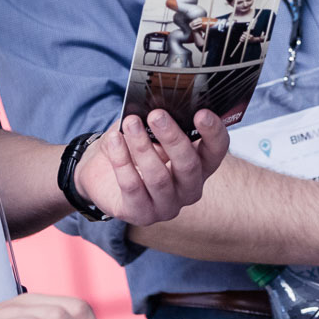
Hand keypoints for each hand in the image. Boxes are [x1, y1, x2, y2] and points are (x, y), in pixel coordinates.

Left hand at [73, 109, 228, 225]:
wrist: (102, 172)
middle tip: (156, 115)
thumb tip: (157, 104)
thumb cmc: (134, 147)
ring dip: (142, 147)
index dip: (213, 132)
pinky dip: (122, 160)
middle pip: (188, 165)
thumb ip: (159, 121)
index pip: (216, 150)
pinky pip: (132, 187)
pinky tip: (114, 140)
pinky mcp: (141, 214)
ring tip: (130, 123)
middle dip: (172, 138)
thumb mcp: (150, 130)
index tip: (201, 113)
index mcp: (200, 164)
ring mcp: (167, 205)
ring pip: (158, 177)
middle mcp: (189, 188)